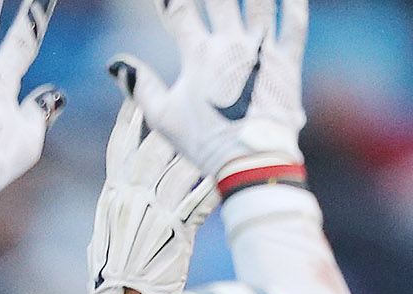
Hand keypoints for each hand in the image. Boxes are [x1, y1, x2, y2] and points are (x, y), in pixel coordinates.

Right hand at [85, 94, 216, 293]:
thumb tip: (124, 186)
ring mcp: (154, 215)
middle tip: (188, 104)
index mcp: (110, 197)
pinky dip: (214, 186)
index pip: (118, 148)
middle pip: (152, 150)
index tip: (136, 97)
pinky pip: (201, 200)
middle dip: (171, 126)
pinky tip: (226, 171)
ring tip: (212, 134)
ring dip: (198, 152)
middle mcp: (130, 201)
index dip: (128, 120)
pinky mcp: (177, 232)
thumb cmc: (112, 279)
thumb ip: (117, 207)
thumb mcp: (104, 235)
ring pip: (180, 171)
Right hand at [106, 0, 306, 183]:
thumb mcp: (163, 118)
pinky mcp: (286, 62)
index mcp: (198, 54)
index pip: (179, 12)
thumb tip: (117, 64)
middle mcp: (230, 43)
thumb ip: (140, 87)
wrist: (251, 159)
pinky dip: (295, 6)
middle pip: (219, 0)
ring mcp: (261, 49)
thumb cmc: (205, 142)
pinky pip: (293, 26)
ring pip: (258, 4)